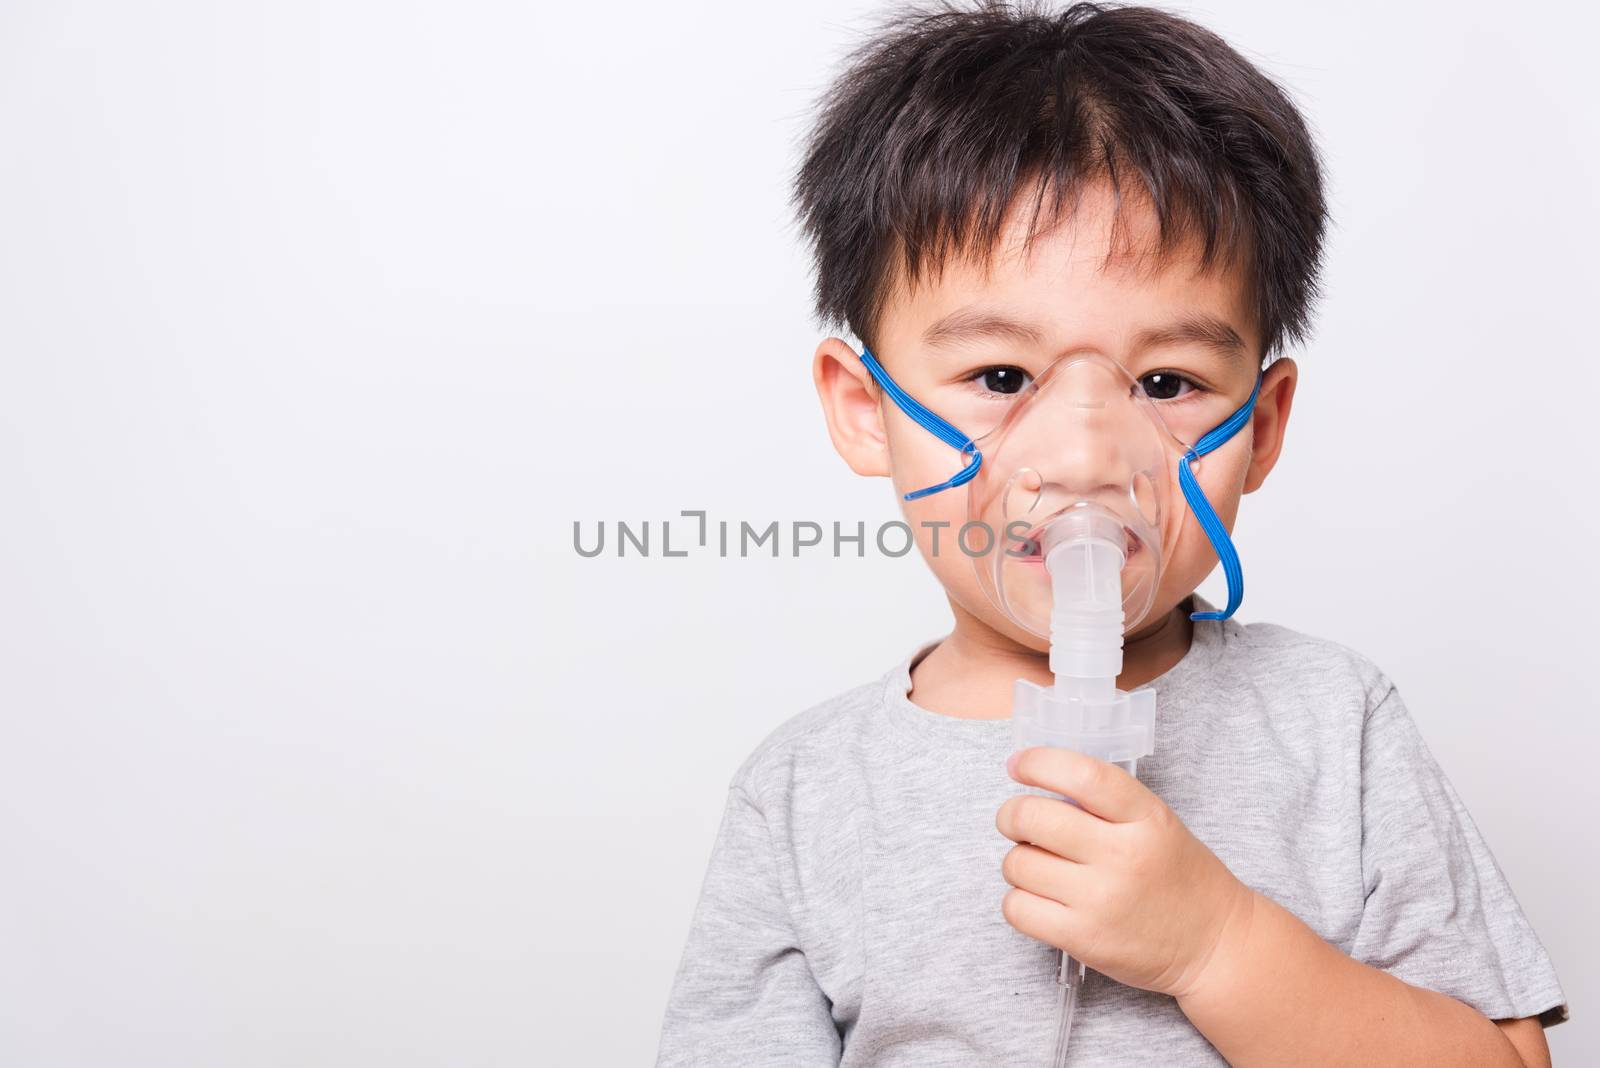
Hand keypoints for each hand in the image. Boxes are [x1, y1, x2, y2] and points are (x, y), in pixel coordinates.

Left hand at [995, 746, 1256, 998]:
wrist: (1214, 944)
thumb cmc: (1178, 876)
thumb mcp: (1158, 822)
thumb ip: (1106, 802)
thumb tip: (1037, 782)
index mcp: (1146, 818)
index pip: (1083, 776)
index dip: (1039, 763)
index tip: (1018, 765)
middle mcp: (1123, 856)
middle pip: (1033, 817)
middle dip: (1012, 814)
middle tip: (1017, 820)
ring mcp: (1101, 900)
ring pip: (1017, 863)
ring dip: (1017, 861)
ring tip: (1039, 866)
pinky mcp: (1083, 939)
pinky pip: (1017, 908)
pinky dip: (1018, 901)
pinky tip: (1039, 898)